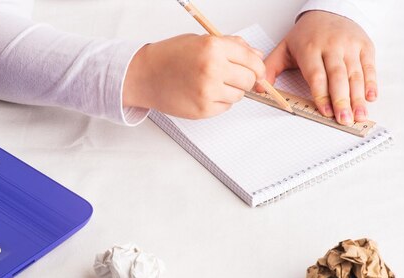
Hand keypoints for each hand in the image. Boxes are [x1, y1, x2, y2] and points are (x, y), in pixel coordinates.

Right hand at [124, 34, 265, 118]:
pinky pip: (224, 107)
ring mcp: (207, 92)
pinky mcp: (202, 109)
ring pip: (238, 96)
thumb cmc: (170, 57)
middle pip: (249, 80)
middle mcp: (212, 69)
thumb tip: (256, 56)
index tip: (257, 72)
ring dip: (231, 91)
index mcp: (213, 48)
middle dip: (245, 79)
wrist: (145, 75)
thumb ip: (232, 46)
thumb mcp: (201, 41)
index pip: (252, 61)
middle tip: (232, 77)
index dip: (258, 68)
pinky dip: (219, 102)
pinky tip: (203, 93)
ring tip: (212, 84)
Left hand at [263, 11, 376, 125]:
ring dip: (358, 98)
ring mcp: (350, 46)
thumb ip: (270, 68)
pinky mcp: (365, 46)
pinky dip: (371, 84)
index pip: (317, 75)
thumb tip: (258, 88)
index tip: (325, 111)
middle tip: (344, 120)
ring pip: (356, 74)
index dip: (322, 95)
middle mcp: (332, 47)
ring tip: (359, 116)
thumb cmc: (305, 35)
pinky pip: (370, 67)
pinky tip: (370, 99)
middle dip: (342, 101)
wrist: (328, 11)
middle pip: (338, 77)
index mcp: (310, 48)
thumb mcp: (283, 48)